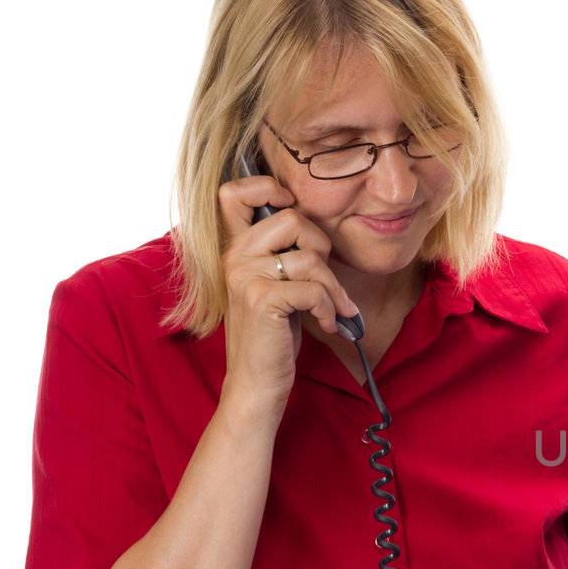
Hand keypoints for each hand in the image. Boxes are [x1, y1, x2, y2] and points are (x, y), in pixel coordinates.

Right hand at [216, 169, 359, 417]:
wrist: (257, 380)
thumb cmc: (274, 332)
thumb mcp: (277, 284)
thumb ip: (285, 252)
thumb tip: (319, 225)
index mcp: (235, 247)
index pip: (233, 192)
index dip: (267, 187)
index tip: (295, 212)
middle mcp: (234, 256)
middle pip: (294, 220)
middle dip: (323, 250)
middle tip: (325, 280)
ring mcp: (244, 276)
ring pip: (311, 258)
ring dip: (334, 289)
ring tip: (333, 309)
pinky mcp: (261, 299)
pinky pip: (314, 288)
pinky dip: (330, 308)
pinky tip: (327, 323)